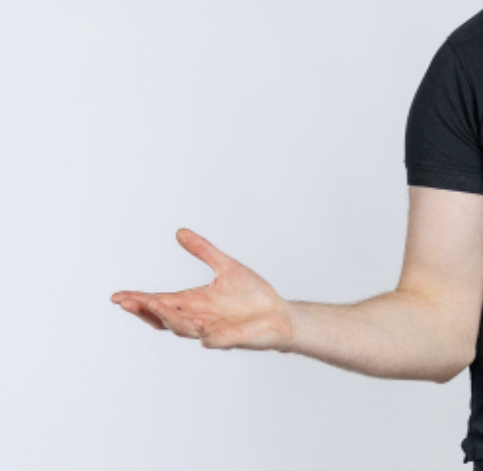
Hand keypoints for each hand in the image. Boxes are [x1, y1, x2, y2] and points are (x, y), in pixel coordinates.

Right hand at [111, 228, 293, 350]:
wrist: (279, 313)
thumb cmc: (252, 295)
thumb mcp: (226, 266)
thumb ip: (203, 251)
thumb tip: (180, 232)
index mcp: (193, 302)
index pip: (159, 302)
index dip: (138, 300)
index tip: (116, 296)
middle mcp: (197, 318)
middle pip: (163, 318)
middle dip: (145, 310)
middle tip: (127, 303)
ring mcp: (212, 330)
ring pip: (183, 328)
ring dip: (169, 318)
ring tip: (157, 304)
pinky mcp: (229, 339)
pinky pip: (213, 338)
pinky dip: (204, 332)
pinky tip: (200, 323)